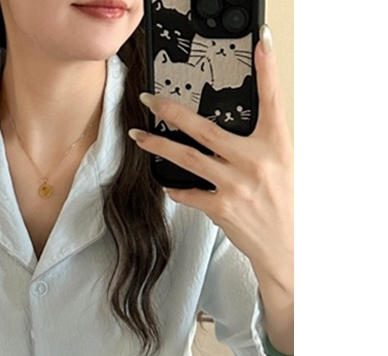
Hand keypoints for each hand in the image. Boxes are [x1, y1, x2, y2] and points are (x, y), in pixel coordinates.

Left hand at [128, 25, 292, 352]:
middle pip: (204, 129)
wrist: (283, 244)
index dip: (267, 69)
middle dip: (172, 112)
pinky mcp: (220, 207)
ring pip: (187, 158)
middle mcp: (254, 160)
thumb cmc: (280, 201)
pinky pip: (188, 192)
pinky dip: (176, 188)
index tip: (259, 45)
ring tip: (139, 136)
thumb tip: (222, 133)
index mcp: (275, 143)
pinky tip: (169, 184)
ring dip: (158, 146)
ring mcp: (235, 184)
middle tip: (150, 101)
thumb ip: (256, 144)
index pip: (272, 99)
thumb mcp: (279, 164)